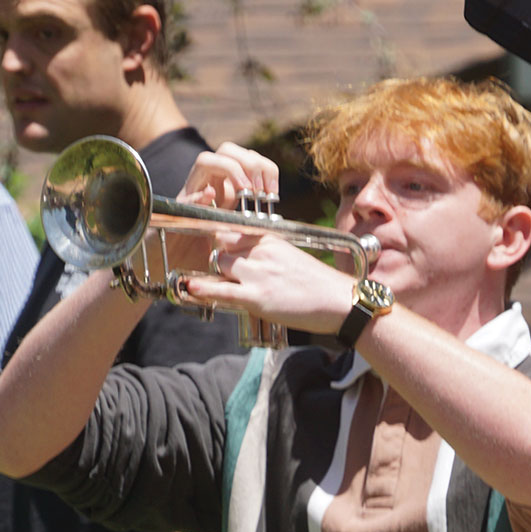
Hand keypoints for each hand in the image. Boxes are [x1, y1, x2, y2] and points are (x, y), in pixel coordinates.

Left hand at [180, 142, 280, 209]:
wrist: (202, 215)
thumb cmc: (194, 214)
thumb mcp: (191, 212)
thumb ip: (196, 204)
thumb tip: (210, 192)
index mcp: (199, 171)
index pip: (212, 160)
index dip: (231, 171)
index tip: (245, 191)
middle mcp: (214, 162)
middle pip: (230, 150)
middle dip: (249, 168)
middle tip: (258, 193)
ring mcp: (232, 164)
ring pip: (250, 155)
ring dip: (264, 172)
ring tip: (269, 195)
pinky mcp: (247, 171)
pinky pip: (262, 166)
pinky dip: (271, 177)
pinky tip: (272, 195)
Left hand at [181, 228, 356, 337]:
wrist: (339, 301)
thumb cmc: (317, 285)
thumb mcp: (289, 259)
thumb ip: (265, 256)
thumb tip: (245, 261)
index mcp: (270, 239)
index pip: (232, 230)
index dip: (218, 240)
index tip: (209, 244)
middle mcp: (261, 250)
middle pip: (221, 246)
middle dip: (215, 258)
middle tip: (213, 269)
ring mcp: (257, 272)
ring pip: (218, 264)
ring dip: (213, 274)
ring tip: (209, 284)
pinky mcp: (256, 295)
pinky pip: (221, 289)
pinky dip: (203, 289)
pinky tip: (190, 287)